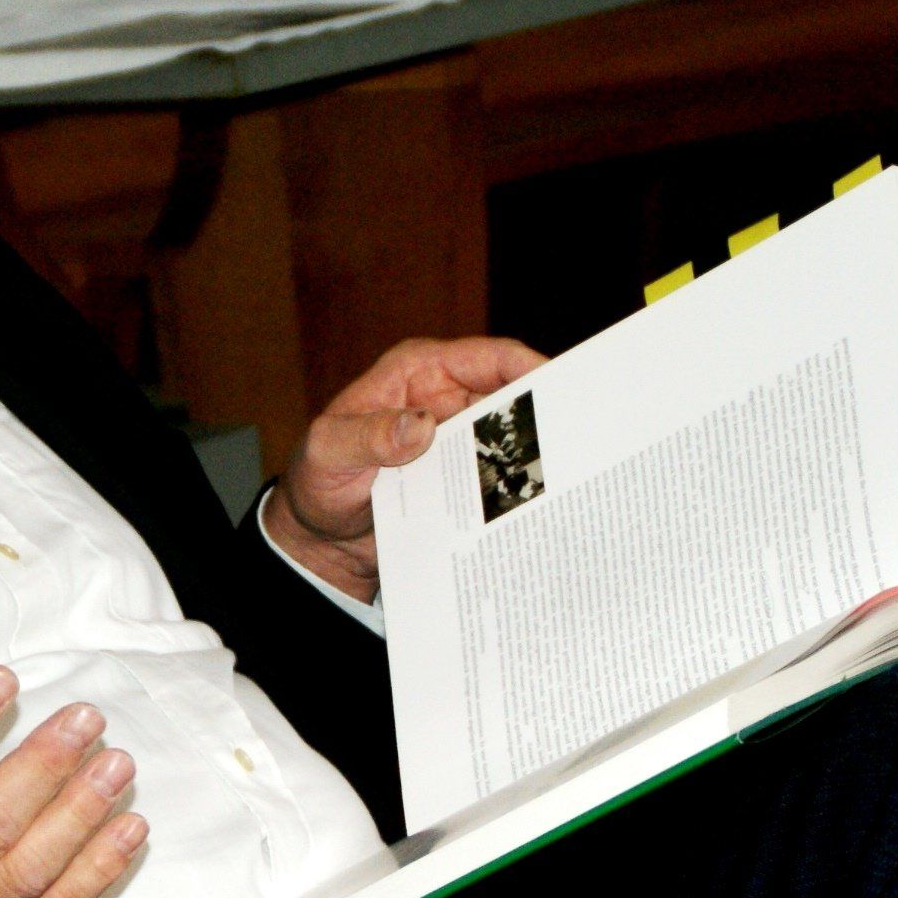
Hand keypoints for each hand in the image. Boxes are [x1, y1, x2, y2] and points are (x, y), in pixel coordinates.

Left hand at [264, 337, 544, 599]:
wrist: (319, 539)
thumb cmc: (316, 483)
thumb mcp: (329, 455)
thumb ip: (368, 439)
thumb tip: (419, 425)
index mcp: (418, 372)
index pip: (489, 358)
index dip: (532, 368)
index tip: (565, 391)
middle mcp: (446, 399)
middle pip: (514, 397)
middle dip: (547, 415)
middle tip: (581, 441)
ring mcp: (457, 440)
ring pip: (513, 439)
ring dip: (538, 456)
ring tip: (570, 478)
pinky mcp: (462, 477)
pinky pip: (500, 477)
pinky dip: (519, 488)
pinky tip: (540, 506)